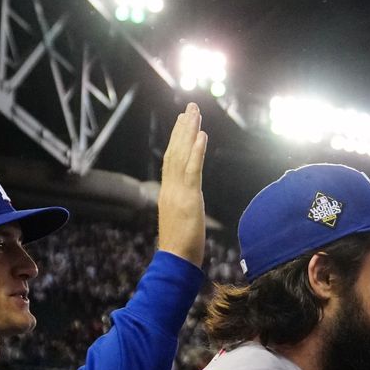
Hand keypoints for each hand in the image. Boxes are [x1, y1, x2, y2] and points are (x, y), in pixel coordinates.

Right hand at [156, 103, 207, 265]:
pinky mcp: (189, 199)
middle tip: (190, 108)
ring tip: (194, 113)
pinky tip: (201, 136)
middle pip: (175, 152)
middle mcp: (170, 188)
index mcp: (167, 192)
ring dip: (189, 133)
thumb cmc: (180, 247)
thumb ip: (181, 207)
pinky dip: (196, 152)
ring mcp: (178, 192)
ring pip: (182, 156)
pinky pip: (193, 171)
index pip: (171, 160)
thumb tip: (186, 203)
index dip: (176, 140)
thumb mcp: (180, 220)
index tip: (182, 122)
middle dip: (182, 128)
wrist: (175, 261)